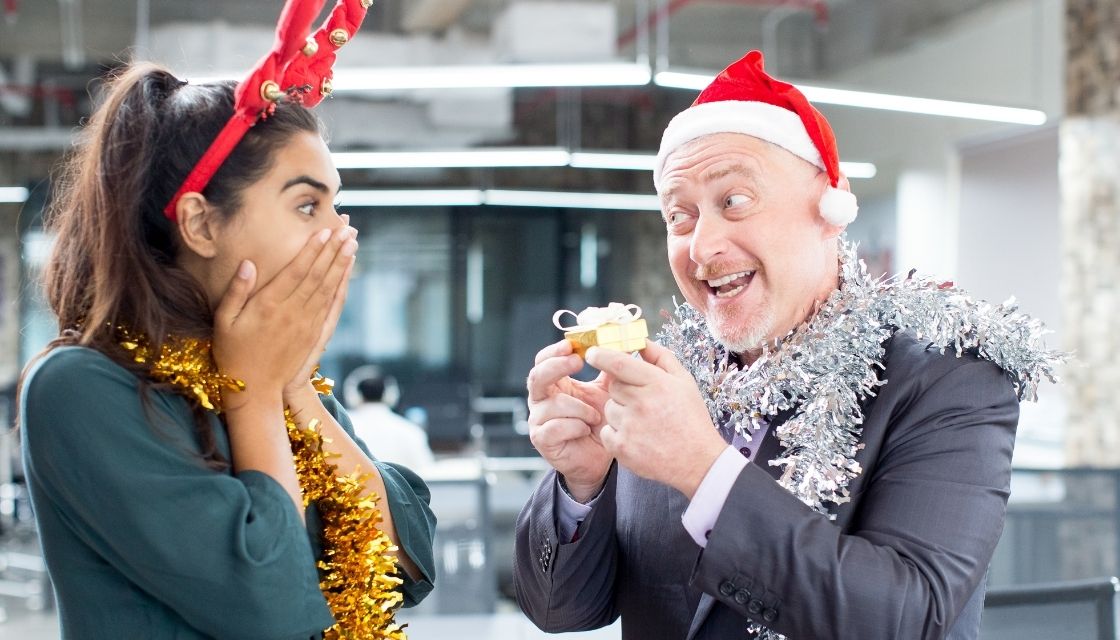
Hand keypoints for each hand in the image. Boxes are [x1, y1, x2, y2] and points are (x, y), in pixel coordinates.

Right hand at [212, 224, 356, 407]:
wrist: (255, 389)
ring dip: (341, 264)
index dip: (313, 250)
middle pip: (318, 275)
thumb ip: (237, 291)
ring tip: (353, 242)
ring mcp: (307, 324)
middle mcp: (292, 313)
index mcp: (269, 306)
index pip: (297, 271)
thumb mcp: (224, 321)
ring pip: (328, 288)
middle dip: (334, 250)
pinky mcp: (314, 334)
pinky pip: (331, 305)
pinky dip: (341, 286)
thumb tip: (249, 264)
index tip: (325, 231)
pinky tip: (347, 272)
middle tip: (348, 228)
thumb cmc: (233, 353)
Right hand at [526, 340, 612, 501]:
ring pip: (552, 404)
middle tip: (577, 361)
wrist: (599, 458)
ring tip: (595, 417)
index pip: (544, 360)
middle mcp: (541, 399)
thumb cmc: (598, 422)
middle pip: (536, 376)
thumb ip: (610, 368)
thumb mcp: (606, 391)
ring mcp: (538, 420)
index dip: (554, 351)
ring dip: (579, 408)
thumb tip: (625, 344)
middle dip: (557, 366)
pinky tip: (586, 430)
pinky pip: (555, 427)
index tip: (571, 345)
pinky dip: (575, 426)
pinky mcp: (541, 439)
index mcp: (554, 384)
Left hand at [585, 341, 726, 498]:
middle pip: (613, 387)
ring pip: (609, 409)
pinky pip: (606, 431)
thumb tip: (640, 341)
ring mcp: (630, 427)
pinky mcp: (622, 448)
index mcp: (657, 384)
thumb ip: (661, 357)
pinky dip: (617, 434)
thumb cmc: (691, 419)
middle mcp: (641, 403)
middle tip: (643, 402)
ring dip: (620, 413)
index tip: (592, 353)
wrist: (698, 461)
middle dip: (623, 391)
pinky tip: (637, 437)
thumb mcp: (684, 382)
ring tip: (644, 423)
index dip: (601, 355)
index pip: (618, 363)